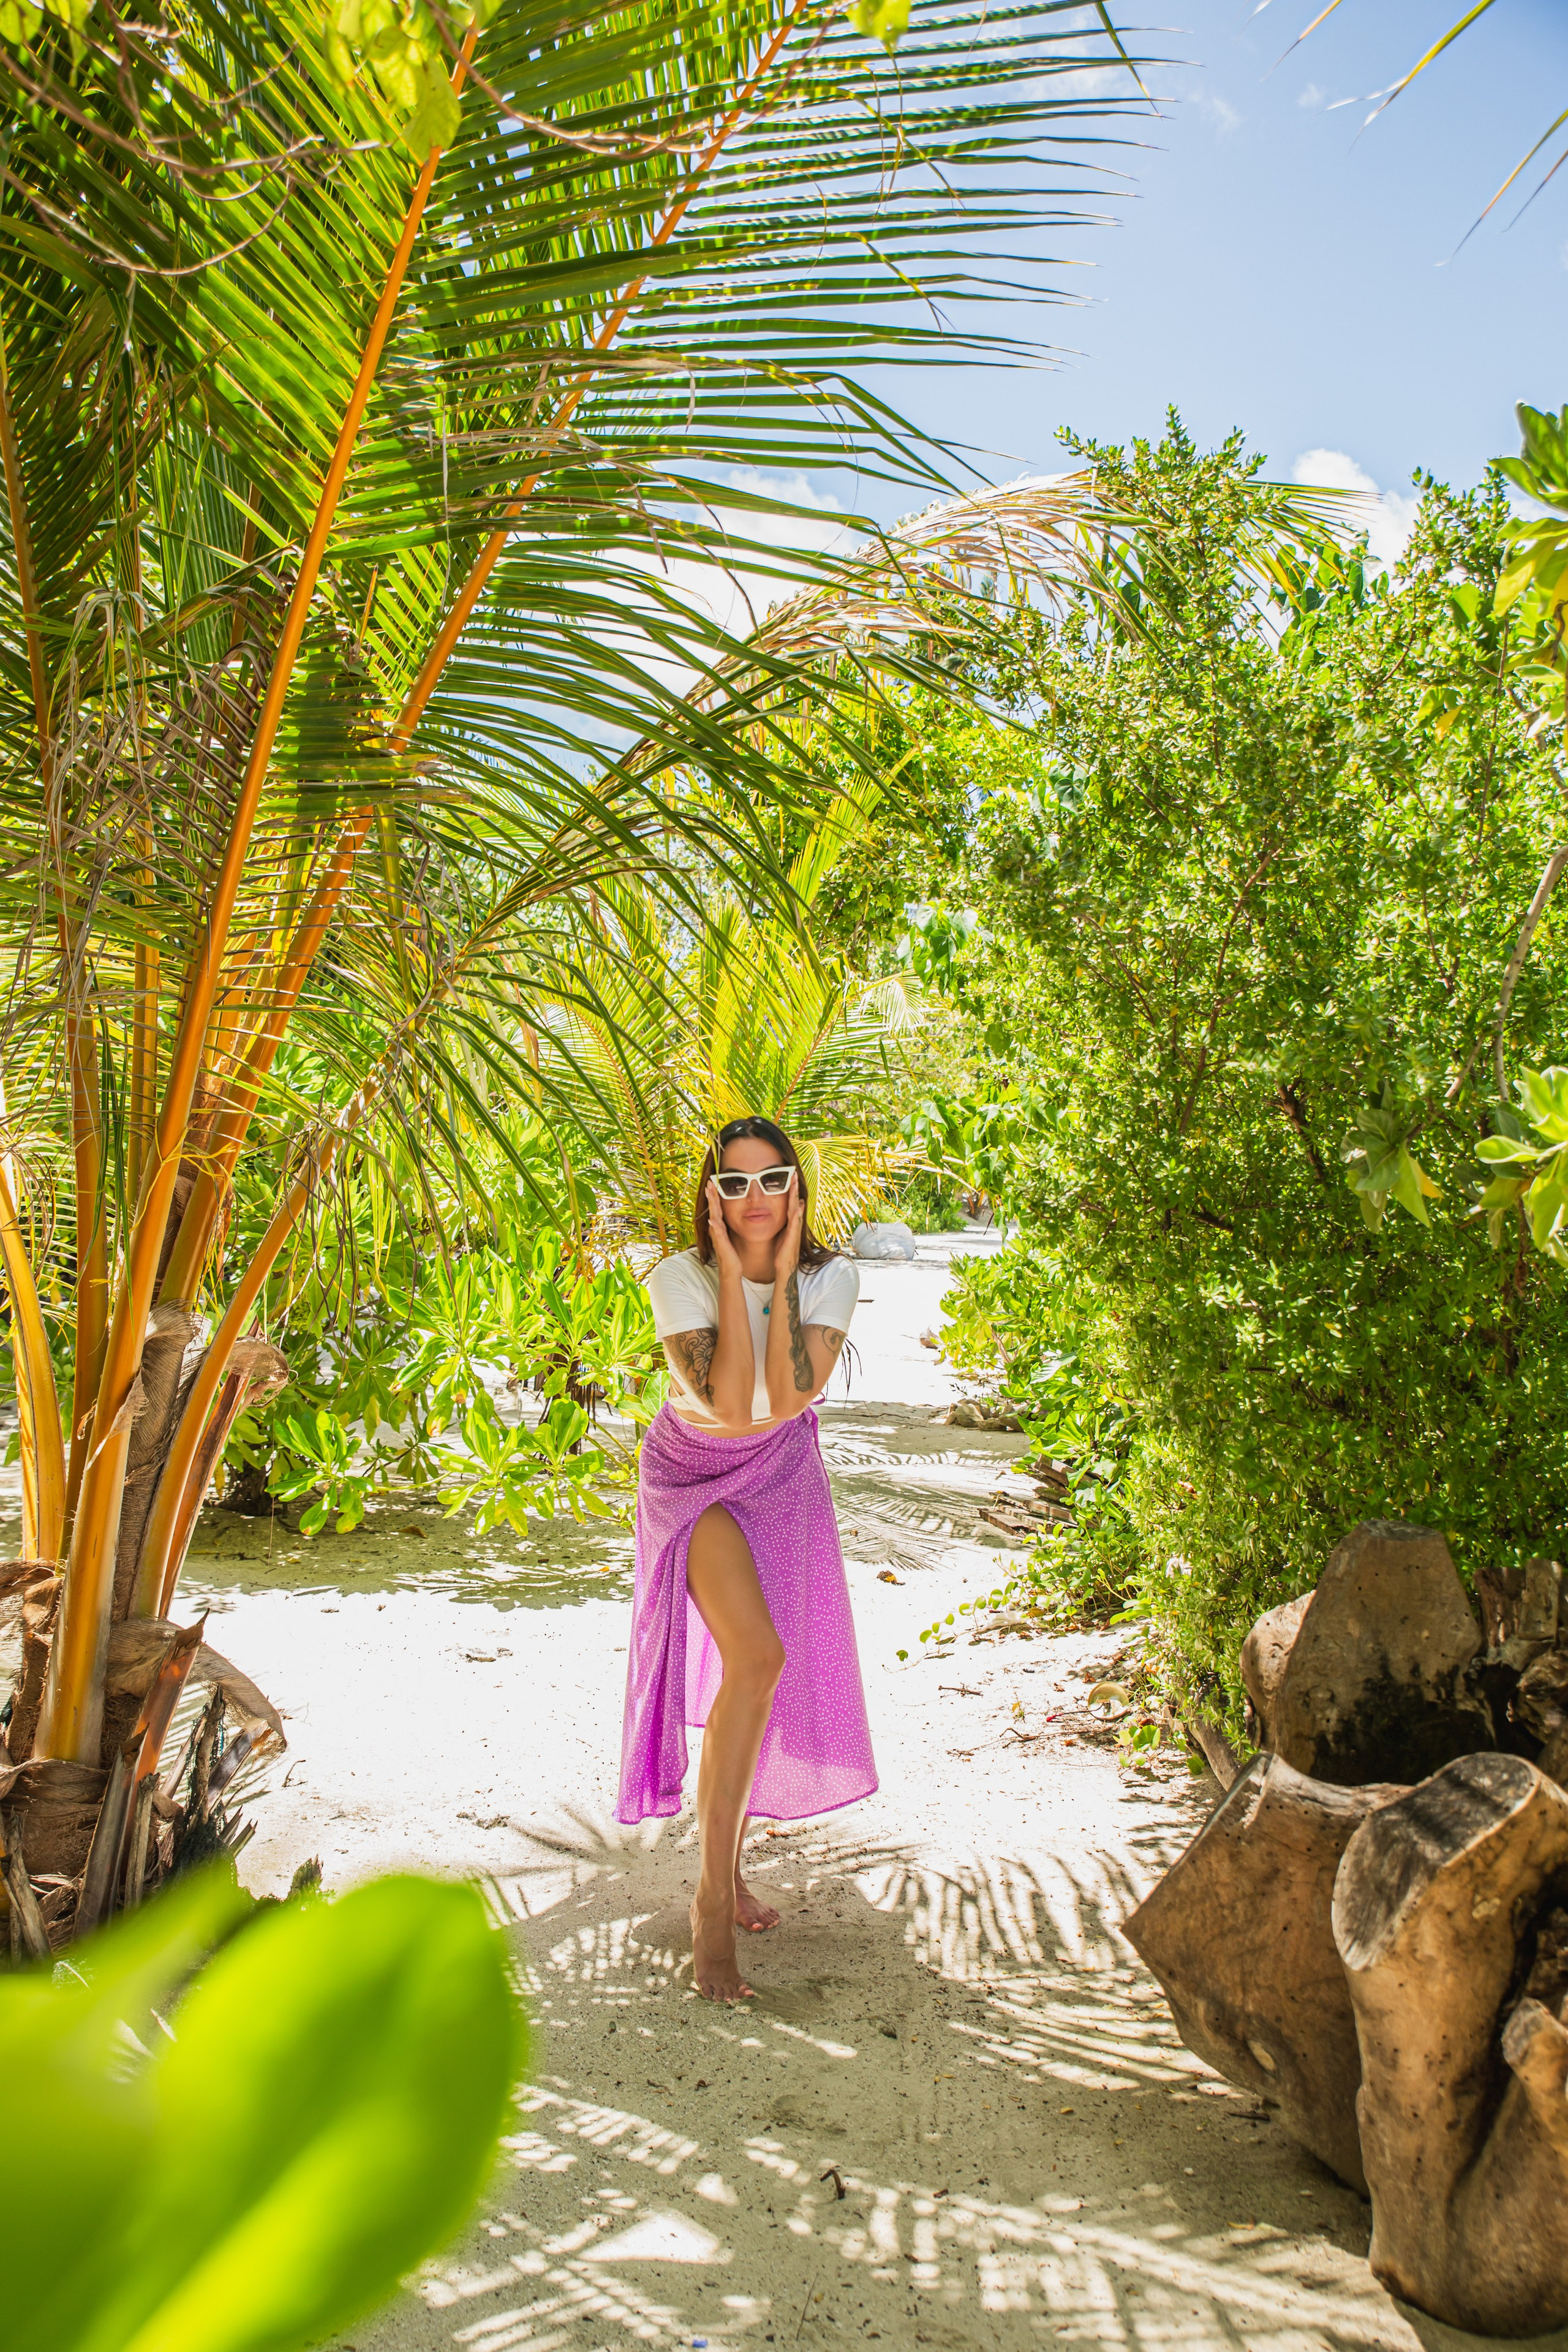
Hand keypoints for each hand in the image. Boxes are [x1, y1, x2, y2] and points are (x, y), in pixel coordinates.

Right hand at [706, 1178, 742, 1272]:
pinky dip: (714, 1225)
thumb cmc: (731, 1254)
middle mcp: (716, 1229)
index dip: (714, 1196)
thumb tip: (731, 1217)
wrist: (731, 1270)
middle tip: (709, 1182)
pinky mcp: (721, 1244)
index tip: (713, 1182)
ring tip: (709, 1194)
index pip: (717, 1208)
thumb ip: (727, 1227)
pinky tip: (712, 1219)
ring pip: (713, 1217)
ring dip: (711, 1205)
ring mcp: (717, 1236)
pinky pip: (717, 1233)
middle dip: (711, 1195)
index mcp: (719, 1226)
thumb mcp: (729, 1236)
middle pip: (713, 1209)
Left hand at [772, 1168, 803, 1282]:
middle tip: (794, 1174)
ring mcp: (794, 1231)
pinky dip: (797, 1215)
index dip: (790, 1191)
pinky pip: (795, 1224)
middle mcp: (794, 1225)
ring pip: (796, 1210)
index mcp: (789, 1223)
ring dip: (796, 1197)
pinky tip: (798, 1207)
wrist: (784, 1269)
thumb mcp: (780, 1235)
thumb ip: (781, 1225)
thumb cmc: (781, 1253)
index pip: (790, 1203)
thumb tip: (781, 1214)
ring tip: (795, 1185)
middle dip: (794, 1189)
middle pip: (795, 1203)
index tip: (790, 1177)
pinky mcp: (792, 1239)